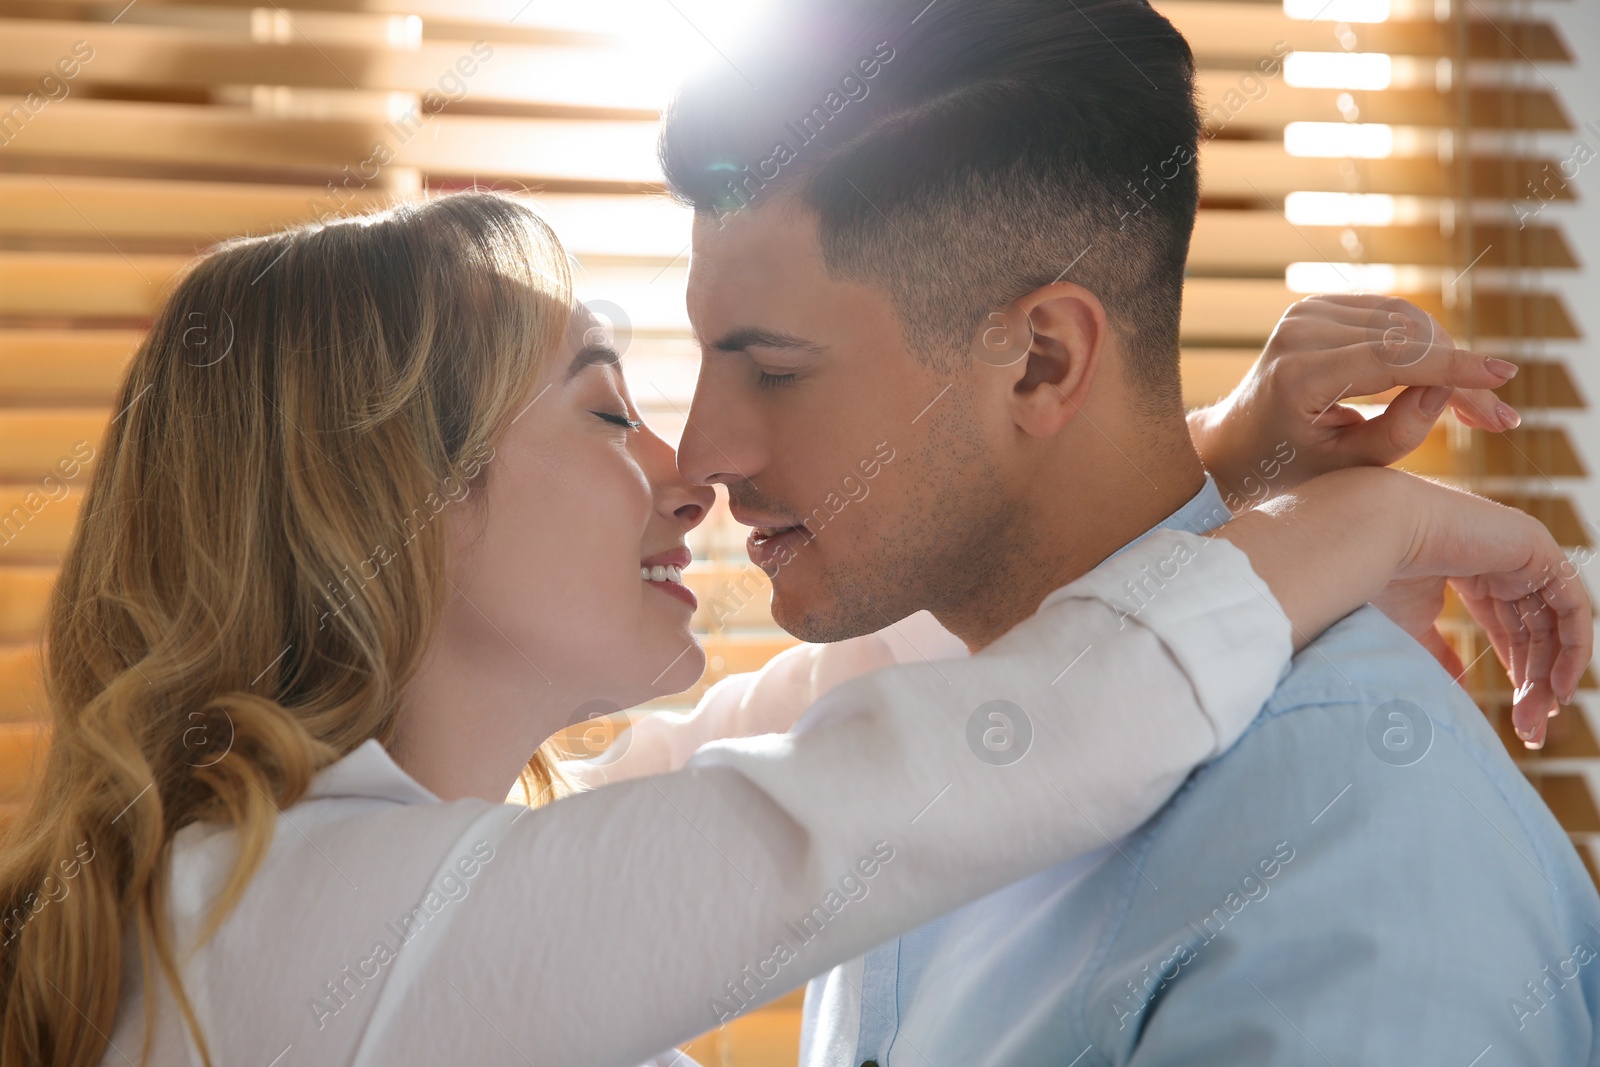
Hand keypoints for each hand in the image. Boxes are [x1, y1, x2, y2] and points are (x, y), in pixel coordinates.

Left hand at [1190, 294, 1521, 506]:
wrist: (1236, 443)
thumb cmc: (1287, 468)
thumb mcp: (1344, 468)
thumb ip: (1397, 434)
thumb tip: (1442, 390)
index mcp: (1297, 376)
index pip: (1390, 358)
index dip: (1451, 366)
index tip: (1501, 376)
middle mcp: (1298, 332)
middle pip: (1406, 337)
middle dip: (1459, 374)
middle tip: (1498, 419)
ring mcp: (1305, 312)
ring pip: (1406, 321)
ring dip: (1448, 359)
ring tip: (1475, 409)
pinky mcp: (1317, 306)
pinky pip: (1391, 316)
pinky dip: (1423, 345)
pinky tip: (1439, 383)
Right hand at [1212, 468, 1588, 749]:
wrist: (1375, 536)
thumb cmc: (1379, 576)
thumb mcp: (1412, 628)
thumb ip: (1440, 654)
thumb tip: (1457, 687)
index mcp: (1473, 574)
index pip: (1511, 629)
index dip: (1520, 674)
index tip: (1520, 720)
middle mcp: (1503, 563)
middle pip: (1535, 633)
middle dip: (1535, 684)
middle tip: (1531, 731)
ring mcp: (1523, 553)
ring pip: (1555, 624)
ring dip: (1552, 674)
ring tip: (1540, 715)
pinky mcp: (1537, 549)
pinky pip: (1572, 604)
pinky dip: (1574, 646)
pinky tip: (1558, 684)